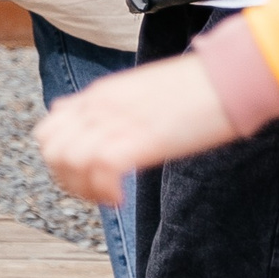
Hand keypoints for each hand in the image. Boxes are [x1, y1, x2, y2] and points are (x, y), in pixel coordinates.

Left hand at [38, 54, 236, 200]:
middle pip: (51, 149)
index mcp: (101, 93)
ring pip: (68, 160)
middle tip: (95, 192)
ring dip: (84, 189)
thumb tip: (97, 125)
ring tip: (109, 197)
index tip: (85, 176)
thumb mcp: (143, 91)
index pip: (49, 128)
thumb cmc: (196, 88)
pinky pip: (99, 170)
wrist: (229, 78)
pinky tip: (120, 199)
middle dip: (66, 180)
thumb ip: (114, 106)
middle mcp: (102, 105)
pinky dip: (103, 192)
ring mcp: (119, 120)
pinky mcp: (140, 138)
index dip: (59, 160)